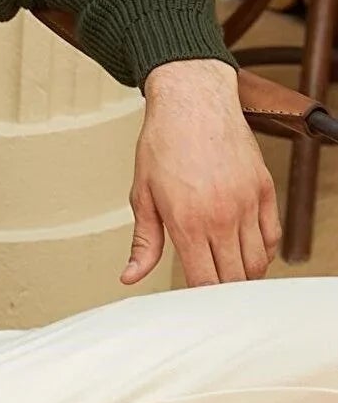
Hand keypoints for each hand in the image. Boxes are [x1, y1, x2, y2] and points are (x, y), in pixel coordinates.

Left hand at [122, 59, 281, 284]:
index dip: (200, 299)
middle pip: (234, 279)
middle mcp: (222, 216)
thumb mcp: (142, 195)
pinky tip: (244, 250)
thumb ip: (144, 242)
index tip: (192, 301)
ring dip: (244, 275)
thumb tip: (130, 276)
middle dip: (222, 292)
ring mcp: (248, 203)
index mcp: (188, 222)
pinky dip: (262, 251)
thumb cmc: (163, 144)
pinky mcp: (264, 189)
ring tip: (226, 272)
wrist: (192, 102)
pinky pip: (272, 236)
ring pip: (257, 262)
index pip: (205, 282)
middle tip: (210, 290)